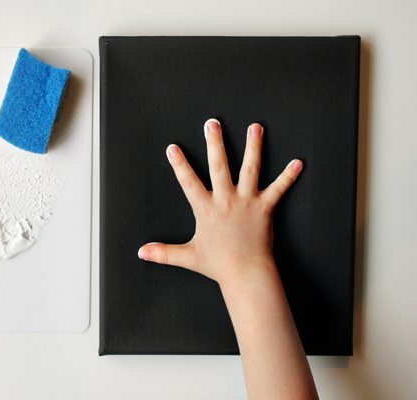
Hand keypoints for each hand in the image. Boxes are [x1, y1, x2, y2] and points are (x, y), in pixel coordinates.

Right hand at [138, 119, 303, 284]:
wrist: (245, 274)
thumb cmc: (218, 265)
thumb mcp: (187, 257)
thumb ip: (164, 252)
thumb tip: (142, 252)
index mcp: (206, 209)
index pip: (188, 182)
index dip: (179, 165)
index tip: (173, 148)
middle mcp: (226, 200)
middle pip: (219, 166)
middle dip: (215, 143)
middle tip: (213, 124)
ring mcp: (246, 202)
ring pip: (250, 169)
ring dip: (253, 147)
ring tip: (255, 128)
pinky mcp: (264, 208)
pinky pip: (278, 189)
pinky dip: (289, 176)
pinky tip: (298, 162)